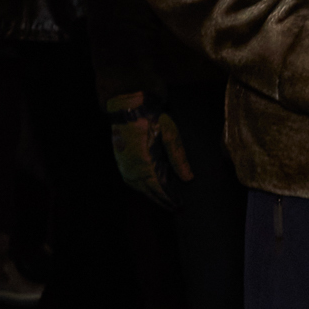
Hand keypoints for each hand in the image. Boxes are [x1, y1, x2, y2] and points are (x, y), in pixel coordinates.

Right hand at [107, 92, 193, 210]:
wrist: (126, 101)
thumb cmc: (150, 114)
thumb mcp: (170, 133)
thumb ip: (178, 157)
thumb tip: (188, 178)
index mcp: (145, 162)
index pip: (158, 188)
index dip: (169, 198)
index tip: (180, 205)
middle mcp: (132, 166)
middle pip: (148, 190)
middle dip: (161, 200)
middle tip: (175, 208)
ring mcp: (124, 163)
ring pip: (138, 186)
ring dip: (150, 194)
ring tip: (163, 200)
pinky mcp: (120, 157)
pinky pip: (130, 178)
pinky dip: (141, 185)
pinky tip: (149, 185)